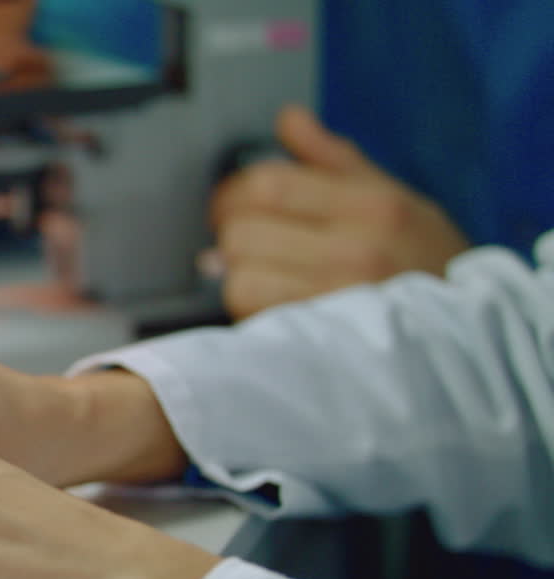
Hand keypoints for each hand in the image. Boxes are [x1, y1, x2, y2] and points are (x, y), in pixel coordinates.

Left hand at [210, 105, 469, 319]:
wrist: (467, 332)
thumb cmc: (425, 259)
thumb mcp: (395, 196)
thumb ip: (333, 158)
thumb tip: (288, 118)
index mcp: (372, 204)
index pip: (266, 185)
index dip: (232, 195)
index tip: (234, 206)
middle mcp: (357, 249)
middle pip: (243, 232)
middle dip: (232, 236)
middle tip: (246, 244)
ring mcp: (340, 299)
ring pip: (239, 278)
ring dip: (238, 277)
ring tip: (261, 275)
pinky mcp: (324, 339)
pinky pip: (255, 316)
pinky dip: (250, 308)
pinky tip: (269, 303)